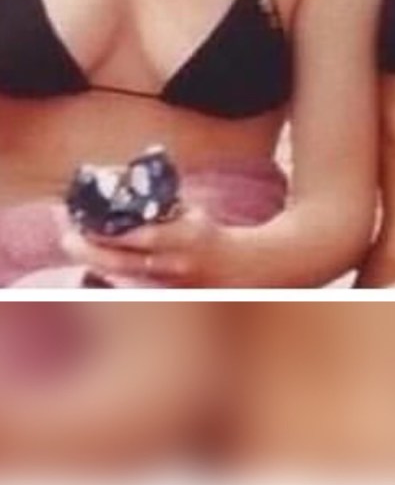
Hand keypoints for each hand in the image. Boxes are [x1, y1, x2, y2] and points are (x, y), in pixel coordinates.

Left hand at [61, 205, 226, 285]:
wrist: (237, 269)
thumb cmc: (210, 233)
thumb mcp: (194, 211)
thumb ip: (163, 204)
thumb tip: (128, 186)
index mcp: (187, 236)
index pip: (143, 237)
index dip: (111, 232)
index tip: (86, 221)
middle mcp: (175, 264)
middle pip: (122, 263)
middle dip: (90, 251)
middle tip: (67, 237)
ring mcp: (166, 285)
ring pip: (119, 277)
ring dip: (93, 260)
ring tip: (73, 244)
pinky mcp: (160, 298)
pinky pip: (125, 286)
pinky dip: (105, 273)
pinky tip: (92, 259)